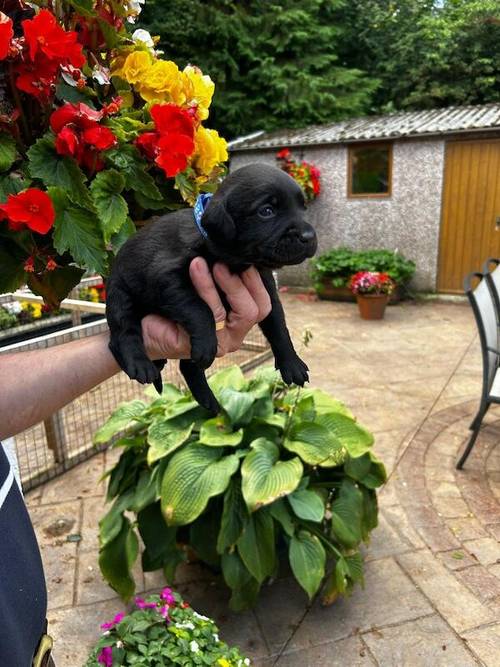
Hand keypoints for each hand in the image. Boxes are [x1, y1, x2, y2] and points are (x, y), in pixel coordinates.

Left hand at [141, 258, 270, 360]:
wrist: (140, 321)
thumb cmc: (172, 297)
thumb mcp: (202, 280)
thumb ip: (221, 270)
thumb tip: (236, 245)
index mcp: (238, 318)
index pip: (262, 300)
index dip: (255, 277)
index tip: (239, 252)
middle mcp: (235, 333)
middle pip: (259, 309)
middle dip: (243, 281)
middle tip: (222, 259)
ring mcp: (223, 342)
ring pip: (242, 312)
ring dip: (224, 283)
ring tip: (202, 261)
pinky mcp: (206, 348)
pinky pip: (214, 317)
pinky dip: (206, 290)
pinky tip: (194, 268)